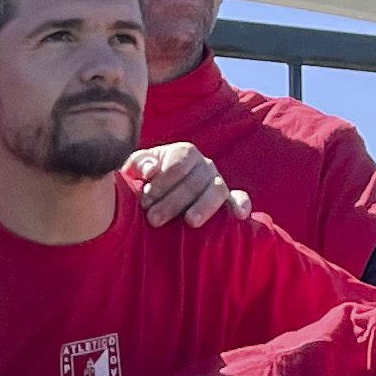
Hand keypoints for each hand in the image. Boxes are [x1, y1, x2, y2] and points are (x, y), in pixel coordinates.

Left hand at [128, 142, 249, 227]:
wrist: (155, 198)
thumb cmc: (143, 182)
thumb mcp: (134, 170)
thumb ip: (138, 164)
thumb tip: (151, 169)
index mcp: (185, 153)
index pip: (179, 163)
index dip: (162, 182)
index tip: (144, 201)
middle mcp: (205, 165)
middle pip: (195, 180)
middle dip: (173, 201)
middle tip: (153, 219)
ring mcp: (218, 182)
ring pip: (217, 190)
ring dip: (203, 206)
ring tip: (190, 222)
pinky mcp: (228, 201)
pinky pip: (239, 199)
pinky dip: (241, 205)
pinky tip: (238, 216)